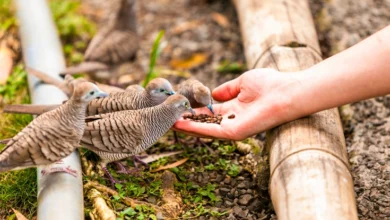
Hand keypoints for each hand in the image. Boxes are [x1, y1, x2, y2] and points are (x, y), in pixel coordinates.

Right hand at [174, 68, 301, 139]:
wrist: (286, 92)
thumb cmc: (270, 84)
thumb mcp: (243, 82)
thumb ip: (227, 89)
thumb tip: (213, 94)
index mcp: (233, 109)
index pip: (209, 112)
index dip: (193, 110)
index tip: (178, 107)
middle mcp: (230, 120)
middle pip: (203, 123)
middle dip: (185, 120)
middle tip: (166, 117)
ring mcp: (231, 128)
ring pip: (203, 129)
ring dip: (184, 126)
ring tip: (166, 122)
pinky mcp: (233, 132)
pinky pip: (209, 131)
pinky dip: (193, 128)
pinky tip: (178, 124)